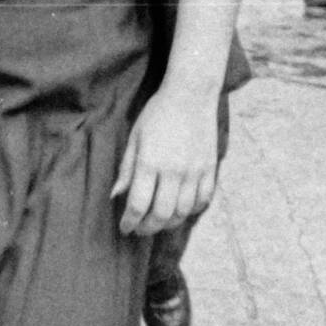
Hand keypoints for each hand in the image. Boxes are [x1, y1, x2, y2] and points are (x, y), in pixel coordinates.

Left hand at [112, 87, 219, 236]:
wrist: (191, 95)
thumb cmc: (157, 114)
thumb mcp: (134, 138)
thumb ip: (127, 169)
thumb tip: (115, 195)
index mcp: (150, 162)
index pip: (138, 204)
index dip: (130, 222)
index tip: (125, 228)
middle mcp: (173, 171)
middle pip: (161, 214)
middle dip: (148, 228)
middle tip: (140, 230)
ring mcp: (195, 171)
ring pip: (183, 212)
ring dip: (169, 223)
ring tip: (159, 222)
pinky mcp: (210, 168)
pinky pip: (203, 200)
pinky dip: (191, 211)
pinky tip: (181, 210)